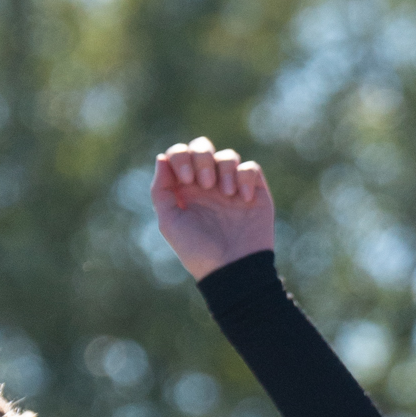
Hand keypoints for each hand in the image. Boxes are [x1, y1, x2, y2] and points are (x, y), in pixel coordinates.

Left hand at [150, 137, 274, 277]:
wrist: (232, 269)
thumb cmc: (198, 251)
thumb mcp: (170, 223)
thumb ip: (161, 191)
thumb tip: (162, 159)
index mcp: (184, 190)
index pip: (179, 154)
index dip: (181, 157)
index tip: (186, 179)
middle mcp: (207, 185)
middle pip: (202, 147)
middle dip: (202, 158)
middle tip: (204, 184)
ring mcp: (231, 187)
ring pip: (227, 155)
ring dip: (224, 169)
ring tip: (226, 196)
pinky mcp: (254, 192)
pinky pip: (250, 168)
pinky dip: (245, 178)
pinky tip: (243, 200)